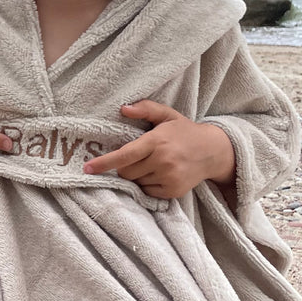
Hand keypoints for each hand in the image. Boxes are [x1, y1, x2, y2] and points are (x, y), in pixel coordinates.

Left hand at [82, 100, 235, 198]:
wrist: (213, 152)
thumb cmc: (184, 132)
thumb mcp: (167, 115)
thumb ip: (145, 108)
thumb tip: (123, 108)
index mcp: (157, 141)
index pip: (125, 155)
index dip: (104, 163)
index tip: (88, 168)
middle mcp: (163, 161)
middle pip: (126, 172)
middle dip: (125, 167)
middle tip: (139, 157)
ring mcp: (169, 178)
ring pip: (136, 183)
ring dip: (138, 176)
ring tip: (154, 164)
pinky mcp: (173, 191)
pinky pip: (148, 192)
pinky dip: (148, 185)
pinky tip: (160, 174)